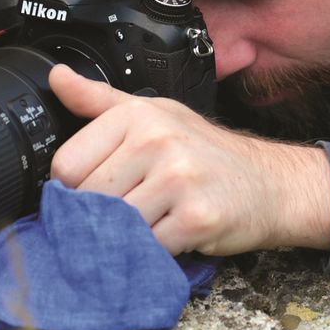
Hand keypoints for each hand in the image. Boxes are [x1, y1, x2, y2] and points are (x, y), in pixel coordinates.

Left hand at [48, 64, 329, 255]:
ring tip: (152, 221)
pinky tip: (171, 234)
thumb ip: (99, 101)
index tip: (98, 189)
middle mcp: (157, 141)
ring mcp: (178, 180)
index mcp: (137, 115)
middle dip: (101, 215)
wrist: (272, 184)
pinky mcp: (197, 219)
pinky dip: (153, 251)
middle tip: (131, 209)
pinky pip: (147, 248)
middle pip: (88, 200)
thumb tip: (57, 77)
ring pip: (114, 226)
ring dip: (127, 236)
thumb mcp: (155, 114)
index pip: (66, 166)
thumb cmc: (207, 152)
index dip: (75, 187)